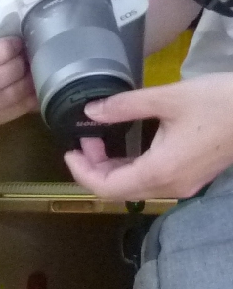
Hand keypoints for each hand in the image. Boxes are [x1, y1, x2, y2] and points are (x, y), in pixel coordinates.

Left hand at [65, 72, 232, 200]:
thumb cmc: (221, 101)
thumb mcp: (169, 98)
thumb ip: (125, 106)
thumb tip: (91, 111)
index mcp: (159, 171)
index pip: (105, 187)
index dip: (81, 172)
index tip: (71, 150)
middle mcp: (169, 186)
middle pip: (117, 191)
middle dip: (93, 169)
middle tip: (85, 142)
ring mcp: (183, 185)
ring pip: (134, 188)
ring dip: (112, 169)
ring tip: (100, 142)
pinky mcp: (192, 178)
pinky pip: (152, 181)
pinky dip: (132, 168)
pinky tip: (127, 148)